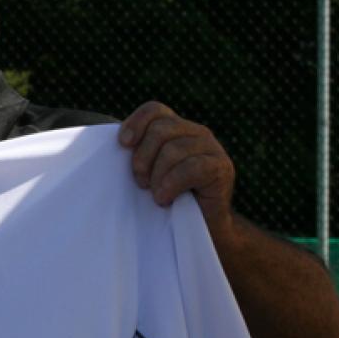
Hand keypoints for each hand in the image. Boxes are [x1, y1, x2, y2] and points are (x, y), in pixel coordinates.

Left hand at [118, 101, 235, 234]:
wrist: (202, 227)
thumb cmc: (169, 199)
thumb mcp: (149, 172)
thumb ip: (138, 154)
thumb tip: (117, 144)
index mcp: (177, 129)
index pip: (154, 110)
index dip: (135, 123)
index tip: (123, 145)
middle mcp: (196, 133)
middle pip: (159, 130)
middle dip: (142, 158)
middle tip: (141, 183)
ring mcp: (212, 148)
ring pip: (173, 150)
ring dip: (157, 177)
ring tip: (157, 195)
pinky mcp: (221, 167)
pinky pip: (191, 168)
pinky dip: (171, 185)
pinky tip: (165, 199)